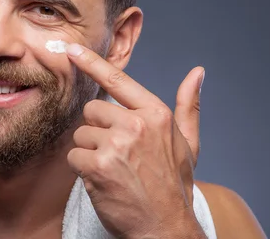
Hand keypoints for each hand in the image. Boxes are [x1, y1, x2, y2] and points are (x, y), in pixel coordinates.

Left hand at [65, 43, 205, 237]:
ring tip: (114, 169)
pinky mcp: (98, 166)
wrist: (164, 228)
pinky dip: (83, 170)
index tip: (72, 49)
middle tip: (118, 153)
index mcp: (156, 114)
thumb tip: (197, 72)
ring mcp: (116, 145)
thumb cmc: (174, 185)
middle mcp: (137, 124)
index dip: (92, 62)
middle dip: (99, 129)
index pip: (118, 80)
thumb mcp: (188, 143)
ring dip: (91, 152)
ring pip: (82, 134)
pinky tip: (104, 181)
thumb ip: (188, 105)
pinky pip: (74, 156)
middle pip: (93, 110)